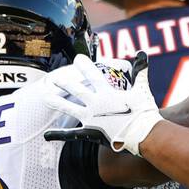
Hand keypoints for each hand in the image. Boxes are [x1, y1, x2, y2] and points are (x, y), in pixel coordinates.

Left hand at [43, 53, 161, 154]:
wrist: (143, 134)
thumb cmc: (144, 112)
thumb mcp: (142, 89)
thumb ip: (140, 71)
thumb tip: (143, 53)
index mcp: (107, 92)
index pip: (92, 75)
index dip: (84, 65)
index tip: (77, 58)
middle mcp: (96, 103)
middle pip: (76, 90)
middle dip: (64, 83)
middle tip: (54, 78)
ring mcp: (91, 118)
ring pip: (68, 108)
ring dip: (56, 102)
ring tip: (45, 96)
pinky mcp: (90, 133)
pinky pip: (71, 134)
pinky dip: (58, 134)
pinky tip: (46, 135)